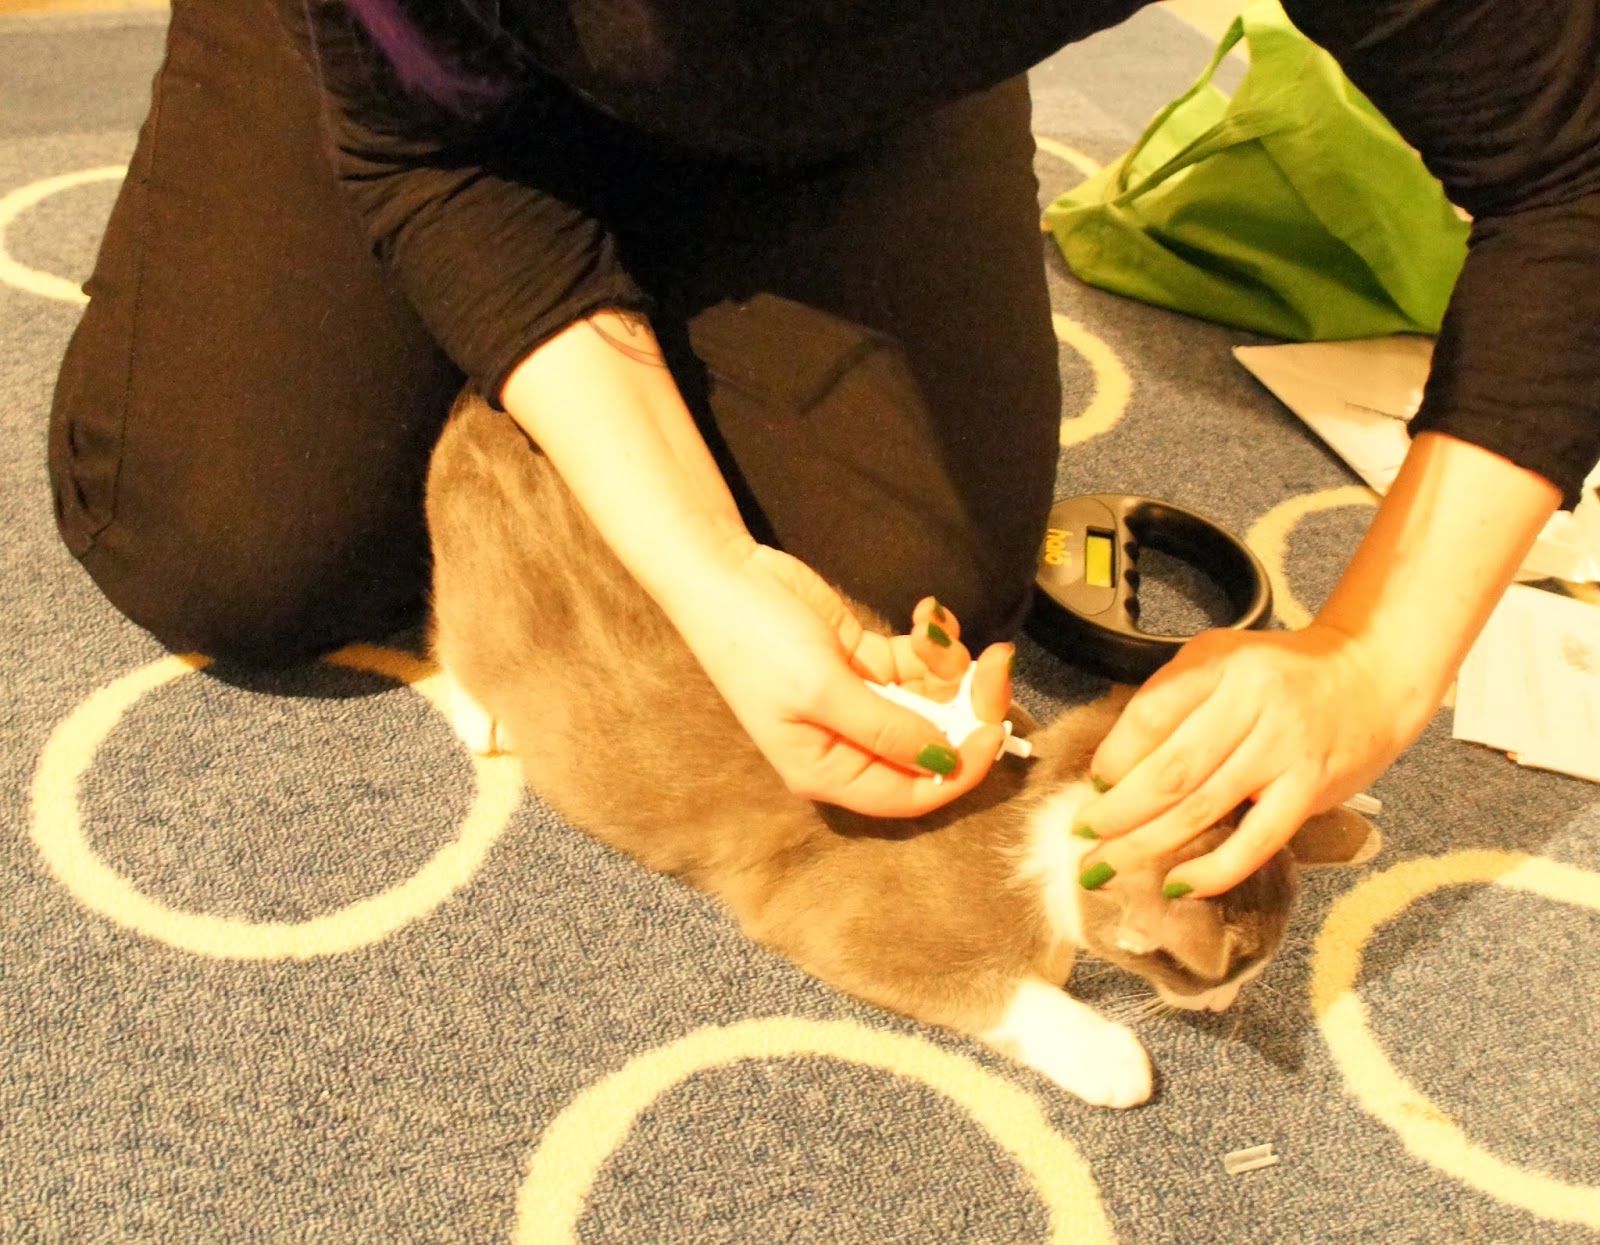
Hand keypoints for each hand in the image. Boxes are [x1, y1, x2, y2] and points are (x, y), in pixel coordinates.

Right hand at [666, 540, 1015, 816]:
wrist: (723, 573)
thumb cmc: (756, 641)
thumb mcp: (822, 690)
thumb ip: (887, 730)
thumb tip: (947, 760)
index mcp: (829, 771)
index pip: (912, 794)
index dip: (960, 770)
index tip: (992, 728)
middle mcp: (850, 744)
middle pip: (934, 746)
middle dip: (970, 706)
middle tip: (996, 662)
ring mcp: (863, 701)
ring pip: (935, 700)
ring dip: (951, 664)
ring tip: (934, 626)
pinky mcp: (869, 660)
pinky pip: (921, 664)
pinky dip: (932, 641)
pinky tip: (925, 612)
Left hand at [1071, 621, 1427, 896]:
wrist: (1371, 678)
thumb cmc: (1280, 674)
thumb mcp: (1221, 660)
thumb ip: (1172, 700)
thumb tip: (1114, 767)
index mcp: (1221, 664)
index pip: (1152, 714)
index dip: (1114, 755)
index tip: (1093, 783)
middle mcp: (1253, 704)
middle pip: (1170, 770)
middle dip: (1117, 812)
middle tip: (1083, 837)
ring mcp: (1285, 750)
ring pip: (1203, 808)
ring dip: (1148, 844)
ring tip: (1107, 865)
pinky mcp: (1310, 790)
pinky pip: (1256, 841)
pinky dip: (1213, 869)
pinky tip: (1178, 884)